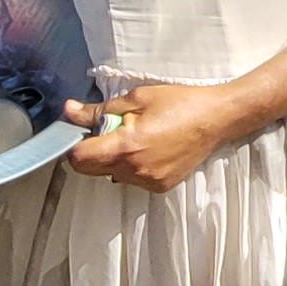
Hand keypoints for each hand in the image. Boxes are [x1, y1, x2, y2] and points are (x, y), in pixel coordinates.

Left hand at [62, 83, 246, 191]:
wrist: (216, 119)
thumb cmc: (180, 103)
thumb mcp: (136, 98)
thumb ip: (99, 110)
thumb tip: (70, 111)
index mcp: (127, 146)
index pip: (79, 159)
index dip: (76, 144)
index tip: (84, 132)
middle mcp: (135, 170)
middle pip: (91, 170)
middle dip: (94, 150)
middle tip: (113, 129)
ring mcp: (148, 182)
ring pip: (112, 175)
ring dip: (114, 159)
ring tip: (138, 137)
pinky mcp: (159, 187)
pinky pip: (132, 179)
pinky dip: (133, 166)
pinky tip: (151, 148)